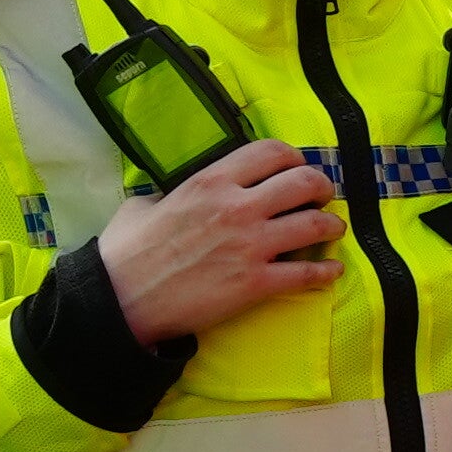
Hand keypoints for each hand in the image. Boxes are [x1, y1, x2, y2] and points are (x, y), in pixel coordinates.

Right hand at [95, 140, 344, 346]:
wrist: (119, 298)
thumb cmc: (126, 251)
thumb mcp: (146, 204)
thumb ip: (174, 193)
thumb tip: (183, 195)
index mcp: (210, 182)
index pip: (270, 152)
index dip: (293, 158)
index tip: (297, 168)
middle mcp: (237, 208)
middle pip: (304, 183)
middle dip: (322, 187)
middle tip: (321, 197)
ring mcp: (251, 246)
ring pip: (316, 225)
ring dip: (331, 225)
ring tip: (332, 229)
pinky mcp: (257, 283)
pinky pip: (308, 274)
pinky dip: (327, 272)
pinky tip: (332, 270)